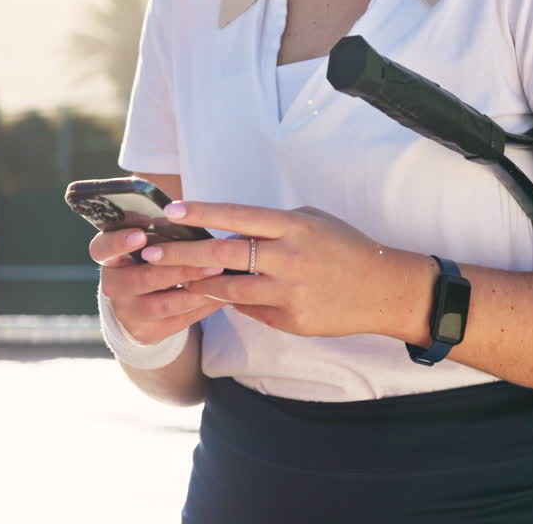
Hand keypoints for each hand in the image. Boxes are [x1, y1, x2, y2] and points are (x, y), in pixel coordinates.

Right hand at [89, 228, 226, 344]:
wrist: (141, 307)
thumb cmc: (152, 261)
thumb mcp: (149, 245)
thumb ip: (161, 234)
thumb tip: (192, 216)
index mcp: (109, 257)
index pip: (103, 248)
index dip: (119, 242)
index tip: (141, 235)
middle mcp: (112, 286)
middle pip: (143, 278)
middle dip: (180, 268)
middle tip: (210, 259)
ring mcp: (126, 312)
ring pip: (163, 303)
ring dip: (196, 289)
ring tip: (220, 275)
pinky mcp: (145, 332)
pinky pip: (178, 321)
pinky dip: (202, 307)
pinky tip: (222, 294)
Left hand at [134, 201, 433, 338]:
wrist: (383, 289)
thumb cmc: (345, 248)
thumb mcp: (312, 221)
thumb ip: (272, 225)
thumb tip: (230, 230)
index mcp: (294, 226)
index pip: (238, 216)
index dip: (202, 213)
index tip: (171, 211)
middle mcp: (289, 258)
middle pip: (223, 255)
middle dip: (181, 254)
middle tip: (149, 252)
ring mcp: (289, 293)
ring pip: (229, 290)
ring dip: (198, 284)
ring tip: (174, 279)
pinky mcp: (290, 321)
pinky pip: (250, 310)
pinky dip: (235, 302)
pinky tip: (222, 297)